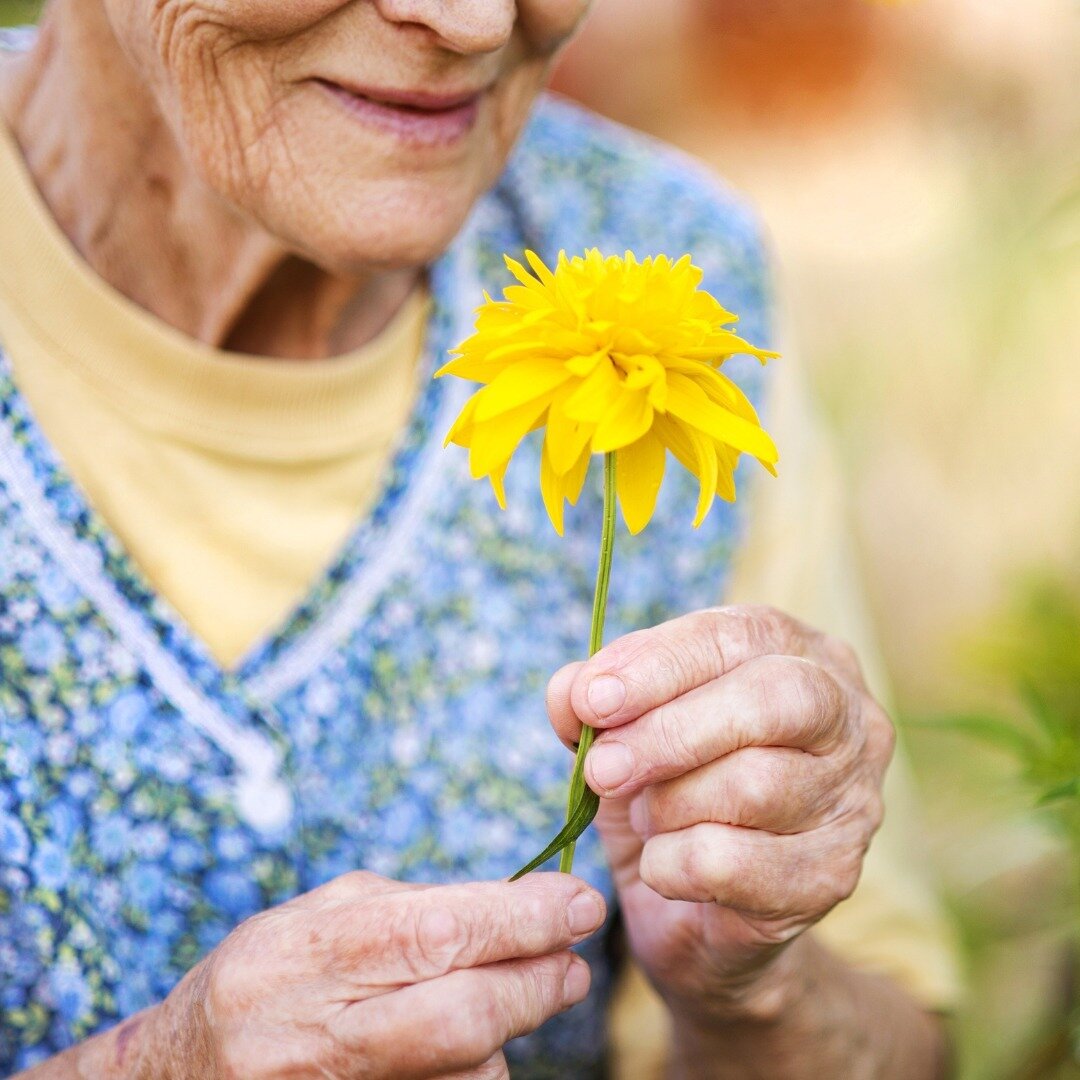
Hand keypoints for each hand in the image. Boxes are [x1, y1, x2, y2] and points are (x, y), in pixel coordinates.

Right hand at [143, 871, 604, 1079]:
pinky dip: (474, 1073)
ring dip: (506, 1035)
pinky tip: (462, 1049)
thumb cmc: (264, 979)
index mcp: (303, 954)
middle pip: (460, 1015)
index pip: (435, 932)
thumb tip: (517, 904)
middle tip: (573, 963)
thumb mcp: (319, 918)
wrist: (177, 1078)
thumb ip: (408, 908)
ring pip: (466, 1072)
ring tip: (502, 1002)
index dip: (520, 918)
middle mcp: (309, 1034)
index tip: (578, 903)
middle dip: (537, 984)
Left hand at [546, 605, 893, 1024]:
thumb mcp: (622, 730)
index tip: (591, 700)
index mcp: (797, 653)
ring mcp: (853, 799)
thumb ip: (592, 696)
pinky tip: (661, 866)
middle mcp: (846, 717)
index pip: (736, 636)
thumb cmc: (669, 788)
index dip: (658, 664)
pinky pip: (737, 863)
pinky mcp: (834, 876)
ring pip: (755, 785)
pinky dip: (674, 865)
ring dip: (670, 805)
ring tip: (645, 816)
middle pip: (771, 701)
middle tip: (602, 768)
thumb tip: (570, 691)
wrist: (698, 907)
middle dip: (671, 732)